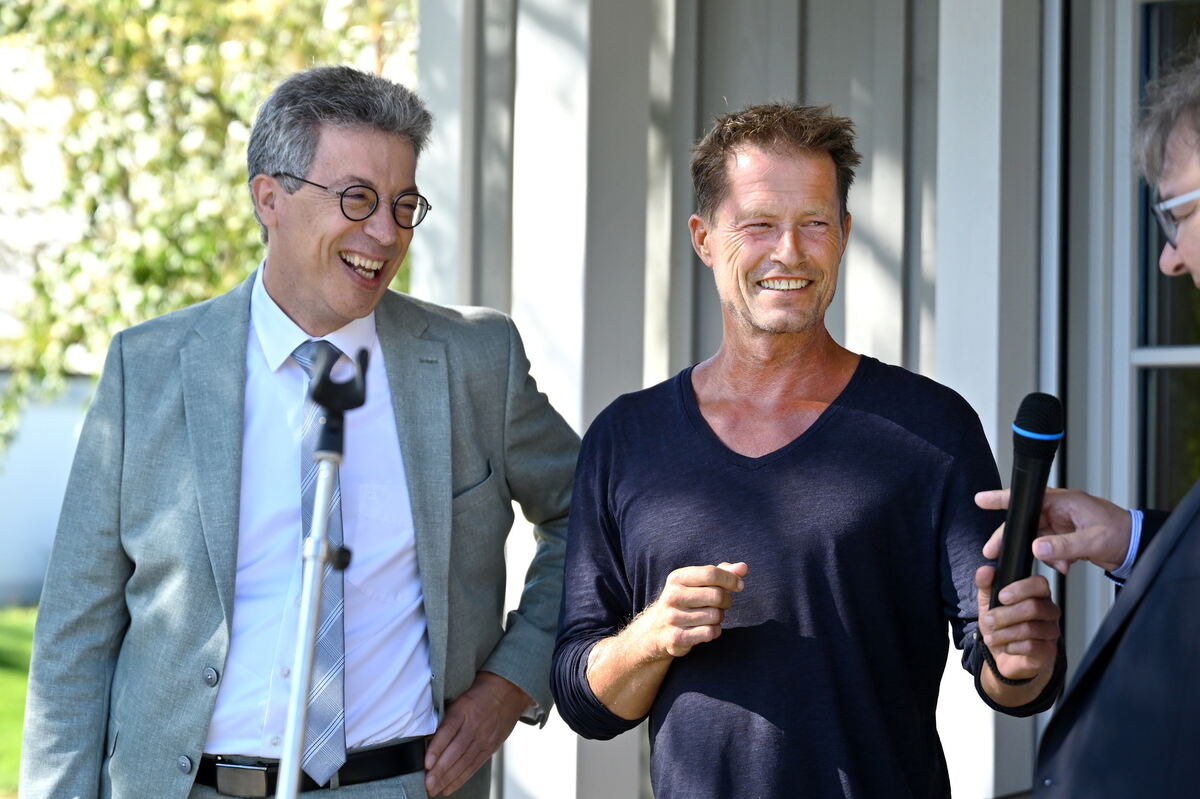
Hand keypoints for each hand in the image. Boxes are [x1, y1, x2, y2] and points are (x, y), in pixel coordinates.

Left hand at [424, 671, 530, 795]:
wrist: (508, 690)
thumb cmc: (479, 693)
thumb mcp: (460, 698)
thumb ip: (446, 717)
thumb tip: (426, 738)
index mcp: (464, 709)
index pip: (448, 731)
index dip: (437, 748)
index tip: (426, 763)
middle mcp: (475, 725)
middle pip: (456, 751)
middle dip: (440, 770)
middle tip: (427, 784)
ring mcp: (485, 737)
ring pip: (465, 761)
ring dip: (448, 778)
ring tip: (434, 789)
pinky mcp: (491, 746)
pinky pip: (475, 765)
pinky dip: (461, 778)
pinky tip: (449, 787)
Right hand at [628, 561, 747, 659]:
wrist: (655, 630)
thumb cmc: (685, 601)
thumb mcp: (698, 582)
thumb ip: (722, 573)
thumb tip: (743, 567)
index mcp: (677, 578)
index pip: (711, 573)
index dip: (731, 579)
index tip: (739, 585)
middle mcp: (672, 596)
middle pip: (716, 595)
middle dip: (726, 601)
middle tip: (721, 604)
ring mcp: (672, 618)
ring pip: (715, 616)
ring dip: (719, 618)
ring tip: (710, 617)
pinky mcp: (676, 638)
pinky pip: (709, 632)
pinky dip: (714, 631)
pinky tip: (706, 629)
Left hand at [974, 565, 1059, 687]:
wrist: (1004, 656)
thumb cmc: (1001, 627)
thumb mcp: (987, 603)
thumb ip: (986, 585)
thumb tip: (985, 571)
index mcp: (1037, 595)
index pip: (1040, 584)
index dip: (1021, 589)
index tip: (1001, 596)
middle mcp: (1048, 611)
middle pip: (1034, 607)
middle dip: (1004, 615)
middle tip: (989, 620)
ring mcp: (1050, 631)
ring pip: (1030, 628)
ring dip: (1004, 633)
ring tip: (992, 636)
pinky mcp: (1048, 651)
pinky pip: (1031, 646)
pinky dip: (1011, 646)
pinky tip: (1006, 646)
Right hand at [975, 487, 1131, 573]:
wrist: (1137, 547)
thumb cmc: (1121, 534)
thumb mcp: (1092, 540)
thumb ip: (1064, 545)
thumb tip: (1037, 548)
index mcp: (1064, 501)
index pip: (1026, 497)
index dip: (1001, 498)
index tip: (981, 499)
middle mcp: (1059, 510)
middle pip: (1024, 521)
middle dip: (1010, 537)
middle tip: (992, 551)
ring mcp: (1061, 524)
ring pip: (1035, 537)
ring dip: (1041, 553)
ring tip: (1060, 565)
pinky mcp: (1065, 537)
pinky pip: (1047, 548)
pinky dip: (1053, 559)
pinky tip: (1067, 566)